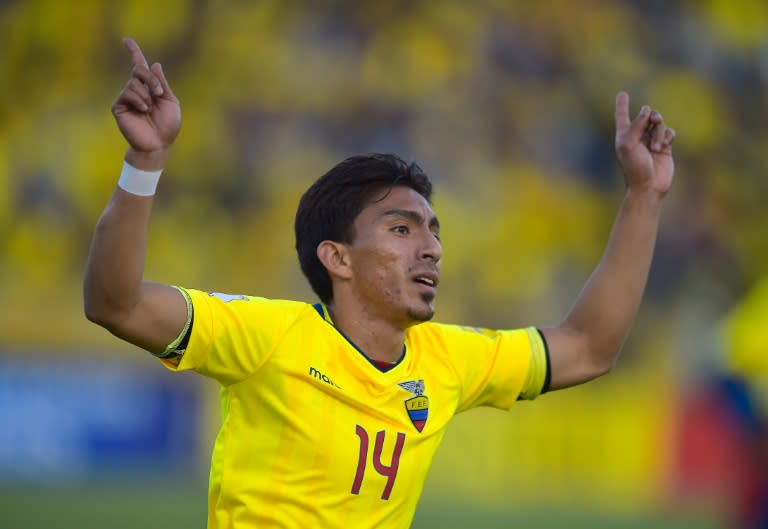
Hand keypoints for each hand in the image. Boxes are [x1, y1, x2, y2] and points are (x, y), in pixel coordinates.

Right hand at [112, 38, 180, 167]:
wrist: (159, 144)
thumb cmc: (167, 126)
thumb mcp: (170, 102)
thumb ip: (162, 83)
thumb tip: (155, 64)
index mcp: (149, 88)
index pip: (140, 66)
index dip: (133, 52)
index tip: (126, 40)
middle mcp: (136, 90)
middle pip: (139, 69)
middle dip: (151, 79)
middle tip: (159, 93)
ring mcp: (126, 98)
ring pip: (134, 82)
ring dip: (147, 96)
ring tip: (150, 110)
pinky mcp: (118, 106)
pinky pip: (127, 93)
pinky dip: (139, 101)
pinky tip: (143, 111)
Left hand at [614, 92, 674, 196]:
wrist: (649, 186)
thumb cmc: (634, 167)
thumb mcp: (629, 144)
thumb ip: (637, 124)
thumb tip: (647, 110)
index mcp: (624, 135)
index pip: (622, 115)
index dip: (622, 104)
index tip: (622, 93)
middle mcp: (637, 136)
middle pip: (647, 115)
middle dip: (652, 116)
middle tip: (654, 120)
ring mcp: (651, 141)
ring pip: (659, 124)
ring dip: (659, 133)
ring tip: (656, 148)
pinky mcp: (665, 147)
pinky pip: (669, 132)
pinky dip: (668, 136)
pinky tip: (664, 147)